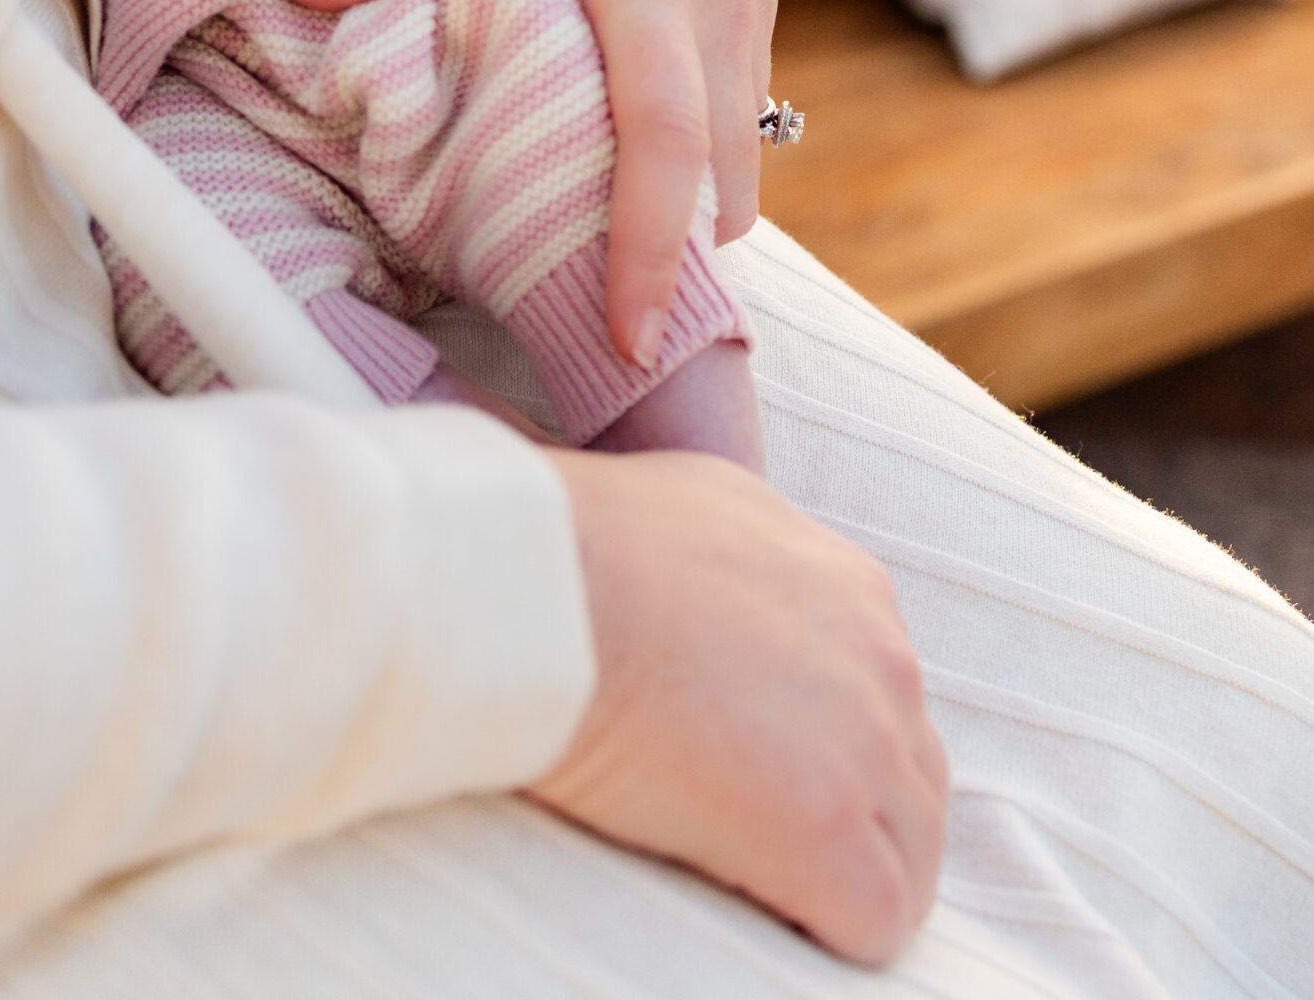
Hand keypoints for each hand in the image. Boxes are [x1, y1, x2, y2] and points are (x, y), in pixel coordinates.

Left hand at [278, 0, 804, 365]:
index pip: (662, 135)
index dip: (644, 245)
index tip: (624, 334)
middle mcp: (717, 14)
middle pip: (724, 185)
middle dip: (677, 269)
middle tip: (597, 335)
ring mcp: (754, 16)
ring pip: (743, 163)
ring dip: (691, 221)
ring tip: (607, 270)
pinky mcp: (760, 9)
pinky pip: (741, 122)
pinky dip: (699, 168)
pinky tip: (629, 176)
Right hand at [534, 450, 947, 965]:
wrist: (533, 586)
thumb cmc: (571, 548)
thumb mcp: (695, 510)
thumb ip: (741, 560)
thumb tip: (710, 591)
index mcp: (847, 585)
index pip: (883, 695)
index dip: (829, 747)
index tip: (765, 770)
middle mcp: (879, 656)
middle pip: (911, 777)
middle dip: (856, 820)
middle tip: (765, 845)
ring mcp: (863, 742)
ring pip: (908, 856)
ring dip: (846, 882)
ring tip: (763, 895)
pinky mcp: (825, 827)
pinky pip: (874, 922)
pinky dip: (825, 934)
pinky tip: (758, 920)